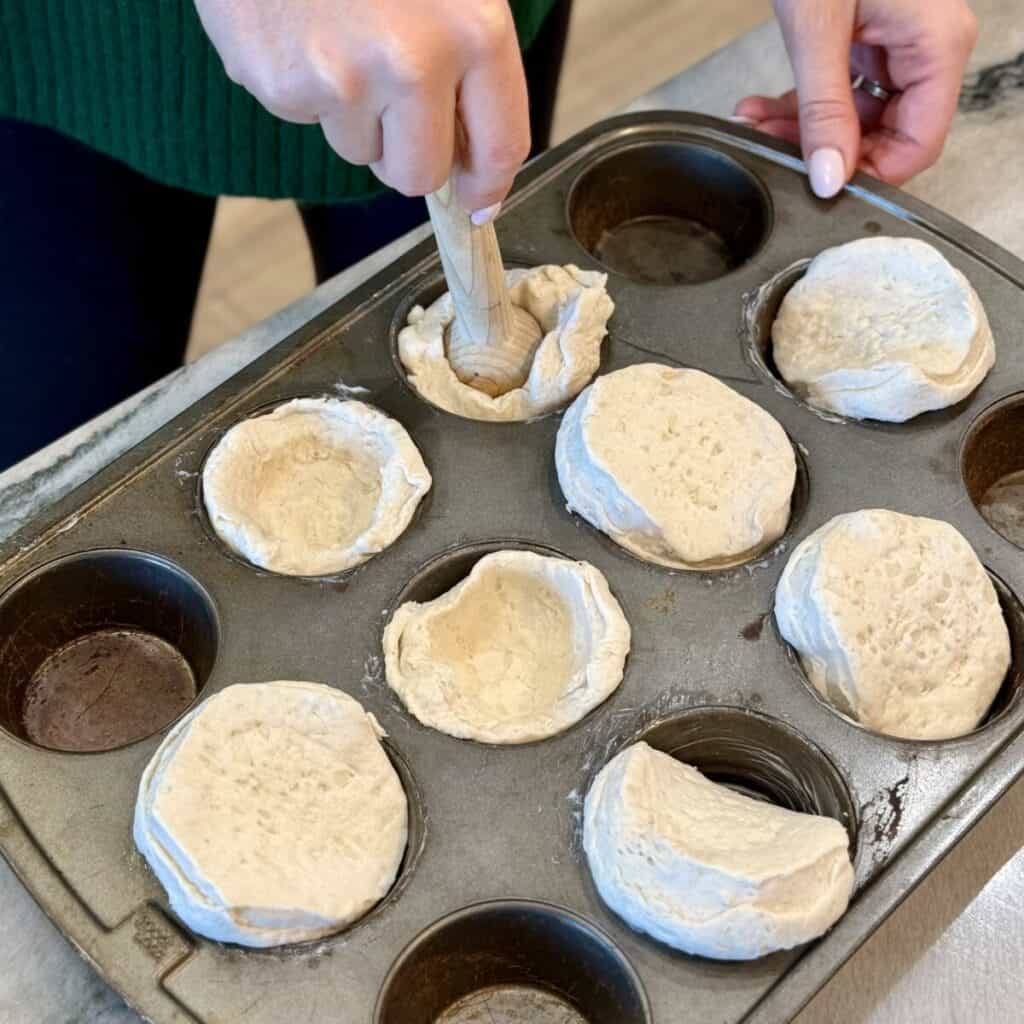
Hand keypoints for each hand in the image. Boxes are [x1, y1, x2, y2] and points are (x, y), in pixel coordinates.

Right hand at [194, 0, 530, 220]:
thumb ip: (471, 61)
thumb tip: (469, 158)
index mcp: (472, 29)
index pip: (500, 144)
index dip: (488, 184)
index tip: (477, 200)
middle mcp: (412, 63)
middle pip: (418, 174)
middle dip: (408, 155)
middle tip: (392, 108)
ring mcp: (341, 80)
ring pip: (359, 150)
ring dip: (353, 112)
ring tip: (338, 34)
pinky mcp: (282, 87)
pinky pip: (307, 118)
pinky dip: (305, 86)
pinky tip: (301, 28)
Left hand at [735, 1, 977, 196]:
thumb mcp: (818, 28)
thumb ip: (823, 108)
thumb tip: (831, 176)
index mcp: (937, 44)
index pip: (918, 145)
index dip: (868, 174)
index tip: (819, 184)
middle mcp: (928, 46)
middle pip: (886, 135)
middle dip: (823, 149)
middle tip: (771, 146)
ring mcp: (900, 40)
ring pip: (856, 117)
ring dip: (802, 128)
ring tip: (754, 121)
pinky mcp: (871, 34)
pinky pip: (844, 89)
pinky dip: (802, 102)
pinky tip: (761, 104)